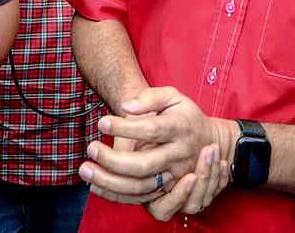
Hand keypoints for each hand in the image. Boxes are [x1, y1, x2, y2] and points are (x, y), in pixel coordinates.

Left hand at [78, 87, 235, 202]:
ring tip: (86, 170)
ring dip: (110, 181)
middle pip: (144, 164)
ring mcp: (176, 175)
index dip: (125, 127)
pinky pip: (141, 199)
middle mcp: (180, 154)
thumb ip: (150, 97)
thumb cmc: (184, 115)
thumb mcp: (173, 96)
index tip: (102, 122)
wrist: (209, 140)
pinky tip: (96, 186)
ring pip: (141, 186)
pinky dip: (116, 196)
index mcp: (180, 127)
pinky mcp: (169, 190)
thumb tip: (126, 107)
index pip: (151, 129)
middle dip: (113, 159)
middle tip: (91, 148)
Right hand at [146, 143, 227, 221]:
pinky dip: (222, 176)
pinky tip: (222, 161)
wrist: (179, 139)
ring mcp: (191, 199)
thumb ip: (145, 153)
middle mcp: (173, 203)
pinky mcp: (206, 193)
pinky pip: (217, 190)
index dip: (179, 194)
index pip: (164, 208)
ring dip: (212, 172)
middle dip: (202, 175)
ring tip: (213, 150)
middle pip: (190, 203)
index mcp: (154, 199)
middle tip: (206, 152)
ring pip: (205, 198)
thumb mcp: (145, 146)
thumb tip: (144, 153)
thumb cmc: (155, 142)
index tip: (190, 177)